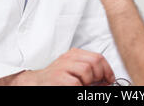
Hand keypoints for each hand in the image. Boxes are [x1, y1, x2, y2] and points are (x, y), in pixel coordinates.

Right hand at [0, 48, 114, 85]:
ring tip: (83, 86)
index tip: (109, 79)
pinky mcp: (58, 79)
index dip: (107, 69)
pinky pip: (76, 83)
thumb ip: (88, 71)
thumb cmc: (55, 80)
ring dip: (89, 83)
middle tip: (98, 84)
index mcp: (74, 54)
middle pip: (94, 62)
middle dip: (100, 75)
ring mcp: (62, 67)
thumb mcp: (72, 71)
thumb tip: (107, 80)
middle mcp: (68, 58)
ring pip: (87, 71)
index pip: (97, 57)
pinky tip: (76, 88)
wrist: (34, 83)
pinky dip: (80, 88)